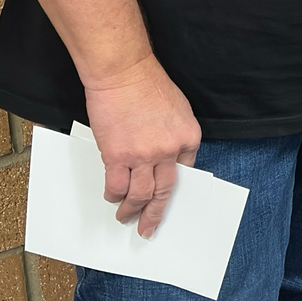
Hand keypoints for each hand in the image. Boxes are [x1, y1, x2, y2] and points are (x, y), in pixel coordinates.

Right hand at [82, 57, 201, 237]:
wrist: (123, 72)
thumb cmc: (147, 84)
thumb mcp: (178, 110)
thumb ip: (174, 136)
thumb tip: (166, 158)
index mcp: (188, 138)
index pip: (185, 172)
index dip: (172, 188)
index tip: (166, 201)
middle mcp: (169, 151)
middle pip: (164, 191)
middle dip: (156, 213)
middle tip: (149, 228)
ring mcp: (144, 156)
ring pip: (140, 194)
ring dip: (132, 210)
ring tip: (125, 217)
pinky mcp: (118, 156)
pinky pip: (117, 185)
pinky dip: (114, 195)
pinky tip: (112, 197)